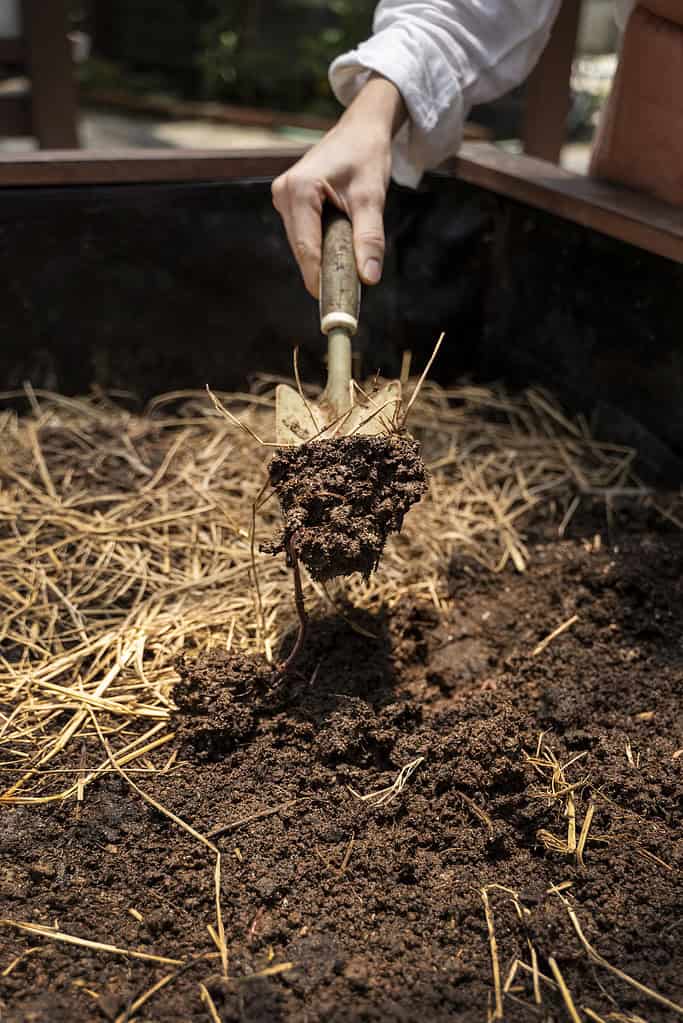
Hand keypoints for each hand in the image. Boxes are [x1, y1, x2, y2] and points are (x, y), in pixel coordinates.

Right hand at [272, 75, 405, 296]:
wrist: (361, 130)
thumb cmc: (366, 156)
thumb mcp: (372, 198)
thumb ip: (369, 238)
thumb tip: (368, 278)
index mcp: (299, 190)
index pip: (307, 248)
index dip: (319, 278)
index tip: (333, 303)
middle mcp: (283, 193)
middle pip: (302, 249)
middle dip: (323, 270)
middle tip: (348, 292)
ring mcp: (283, 197)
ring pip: (303, 244)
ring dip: (324, 257)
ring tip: (349, 265)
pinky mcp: (289, 202)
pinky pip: (304, 235)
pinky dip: (322, 246)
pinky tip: (339, 246)